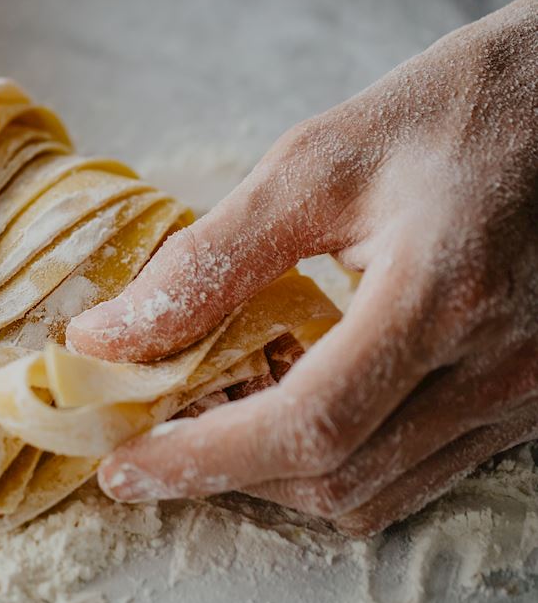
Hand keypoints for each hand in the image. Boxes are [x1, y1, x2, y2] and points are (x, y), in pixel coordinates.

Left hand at [67, 0, 537, 535]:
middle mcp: (496, 367)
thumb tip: (105, 336)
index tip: (123, 467)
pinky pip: (413, 469)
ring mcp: (521, 394)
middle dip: (226, 473)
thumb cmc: (455, 111)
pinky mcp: (524, 400)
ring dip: (276, 471)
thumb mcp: (316, 164)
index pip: (307, 424)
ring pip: (374, 491)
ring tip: (214, 410)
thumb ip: (208, 259)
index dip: (202, 459)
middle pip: (336, 479)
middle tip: (152, 434)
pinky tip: (289, 396)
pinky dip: (334, 457)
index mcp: (443, 295)